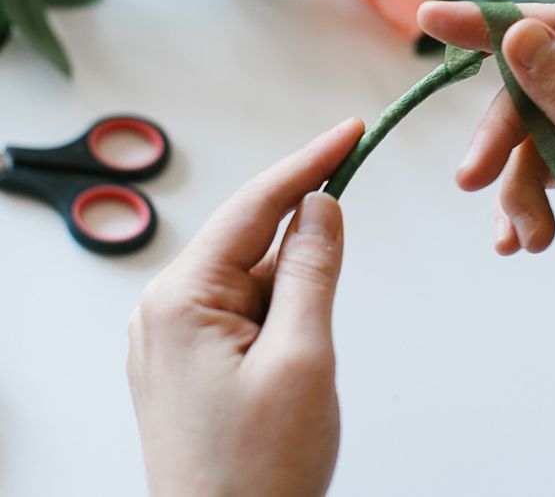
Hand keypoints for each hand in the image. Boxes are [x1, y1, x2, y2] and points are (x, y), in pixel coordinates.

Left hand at [127, 118, 364, 496]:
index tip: (350, 131)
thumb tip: (320, 206)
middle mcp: (165, 308)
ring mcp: (173, 335)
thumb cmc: (259, 472)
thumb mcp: (302, 358)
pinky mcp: (188, 359)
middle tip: (321, 316)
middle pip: (252, 247)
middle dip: (302, 264)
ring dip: (291, 307)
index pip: (255, 206)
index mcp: (181, 298)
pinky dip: (278, 323)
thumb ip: (311, 270)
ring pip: (252, 285)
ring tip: (296, 376)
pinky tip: (285, 369)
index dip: (309, 163)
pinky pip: (242, 314)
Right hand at [419, 1, 554, 362]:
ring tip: (528, 237)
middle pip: (533, 87)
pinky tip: (525, 239)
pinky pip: (540, 164)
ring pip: (529, 133)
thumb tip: (513, 33)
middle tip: (471, 180)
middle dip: (503, 140)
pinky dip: (528, 202)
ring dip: (519, 188)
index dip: (489, 25)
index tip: (430, 18)